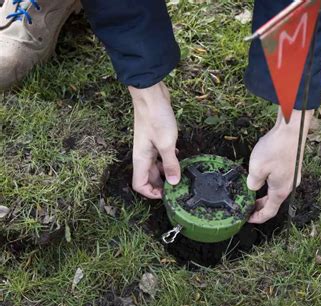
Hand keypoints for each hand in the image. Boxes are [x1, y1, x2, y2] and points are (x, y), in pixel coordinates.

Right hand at [129, 82, 180, 198]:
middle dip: (161, 184)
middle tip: (178, 187)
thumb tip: (174, 183)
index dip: (151, 193)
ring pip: (156, 166)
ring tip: (181, 173)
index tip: (166, 195)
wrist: (151, 94)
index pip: (139, 184)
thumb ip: (171, 164)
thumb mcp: (167, 144)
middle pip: (149, 177)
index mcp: (141, 159)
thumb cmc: (156, 118)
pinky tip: (179, 157)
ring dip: (166, 171)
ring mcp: (148, 146)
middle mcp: (142, 155)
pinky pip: (160, 155)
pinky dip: (168, 159)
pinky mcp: (155, 138)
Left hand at [247, 109, 313, 223]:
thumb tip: (253, 187)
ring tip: (252, 193)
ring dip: (265, 194)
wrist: (292, 129)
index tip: (248, 219)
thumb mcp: (256, 168)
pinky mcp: (292, 166)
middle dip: (260, 206)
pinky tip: (262, 176)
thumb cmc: (276, 148)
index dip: (258, 218)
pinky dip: (270, 184)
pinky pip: (280, 180)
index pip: (270, 212)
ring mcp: (293, 176)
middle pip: (274, 202)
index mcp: (280, 191)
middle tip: (247, 207)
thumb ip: (252, 182)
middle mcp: (289, 186)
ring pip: (277, 190)